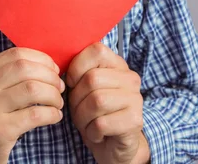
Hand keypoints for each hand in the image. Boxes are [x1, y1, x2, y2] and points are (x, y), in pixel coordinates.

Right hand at [0, 47, 64, 163]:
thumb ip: (6, 76)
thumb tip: (46, 65)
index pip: (15, 54)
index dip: (40, 58)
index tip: (53, 69)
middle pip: (24, 68)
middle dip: (49, 75)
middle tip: (59, 86)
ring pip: (32, 89)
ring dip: (53, 95)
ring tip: (57, 103)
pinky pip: (34, 115)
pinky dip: (51, 114)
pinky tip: (55, 116)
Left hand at [66, 43, 149, 163]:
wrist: (114, 146)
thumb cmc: (95, 113)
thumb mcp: (84, 89)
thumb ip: (79, 73)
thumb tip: (61, 71)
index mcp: (118, 64)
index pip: (97, 51)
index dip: (77, 67)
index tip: (72, 83)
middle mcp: (130, 78)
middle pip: (92, 79)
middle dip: (76, 99)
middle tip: (78, 110)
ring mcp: (136, 99)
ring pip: (97, 101)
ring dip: (83, 117)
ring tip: (86, 123)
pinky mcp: (135, 121)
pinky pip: (101, 123)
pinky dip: (92, 132)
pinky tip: (96, 134)